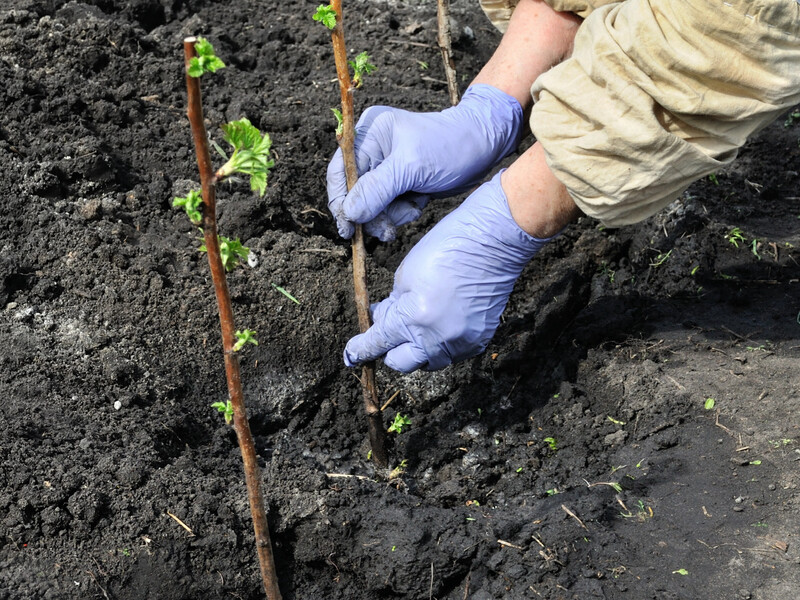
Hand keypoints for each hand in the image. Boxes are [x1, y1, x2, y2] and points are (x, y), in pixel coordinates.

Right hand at [326, 84, 522, 240]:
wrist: (483, 146)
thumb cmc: (450, 147)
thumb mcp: (411, 167)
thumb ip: (376, 189)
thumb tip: (349, 212)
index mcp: (369, 133)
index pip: (341, 172)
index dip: (340, 201)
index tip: (347, 228)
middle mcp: (373, 148)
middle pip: (354, 192)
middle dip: (372, 213)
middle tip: (386, 231)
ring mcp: (386, 167)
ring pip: (372, 204)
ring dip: (390, 215)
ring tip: (412, 210)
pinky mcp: (400, 182)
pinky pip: (389, 207)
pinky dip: (402, 212)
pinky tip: (418, 204)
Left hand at [343, 172, 548, 371]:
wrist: (493, 241)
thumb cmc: (447, 249)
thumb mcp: (406, 275)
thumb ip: (391, 306)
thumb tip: (380, 324)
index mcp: (414, 319)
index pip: (378, 344)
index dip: (360, 350)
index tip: (351, 355)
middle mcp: (438, 339)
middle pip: (402, 362)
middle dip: (389, 350)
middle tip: (386, 331)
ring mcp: (462, 343)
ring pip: (428, 361)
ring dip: (416, 348)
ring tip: (415, 322)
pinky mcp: (479, 340)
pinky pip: (451, 353)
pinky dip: (440, 343)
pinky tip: (439, 321)